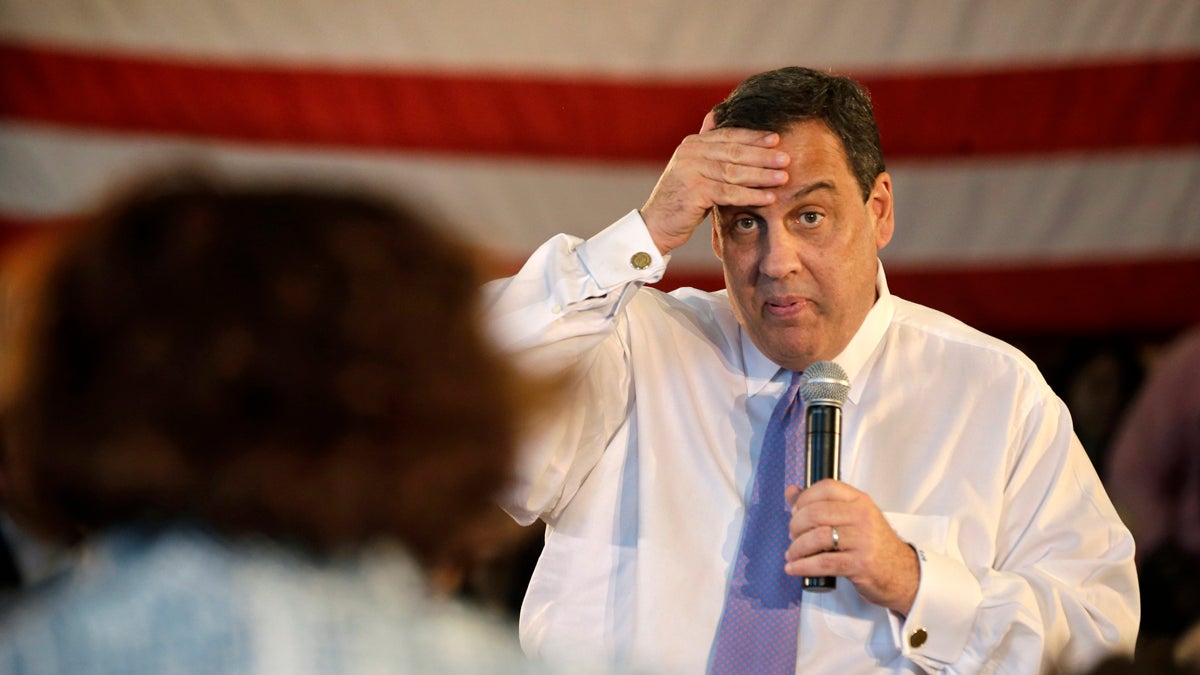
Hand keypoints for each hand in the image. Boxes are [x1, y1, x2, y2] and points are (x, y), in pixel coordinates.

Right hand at [639, 111, 789, 254]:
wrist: (656, 224)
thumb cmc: (681, 198)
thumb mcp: (693, 168)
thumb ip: (707, 146)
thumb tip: (716, 116)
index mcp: (693, 144)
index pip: (729, 135)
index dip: (754, 136)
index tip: (777, 139)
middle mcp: (690, 153)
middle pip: (734, 152)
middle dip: (763, 155)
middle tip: (786, 159)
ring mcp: (690, 171)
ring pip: (734, 172)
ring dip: (761, 175)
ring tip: (783, 178)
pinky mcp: (693, 192)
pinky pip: (729, 193)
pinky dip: (751, 195)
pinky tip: (768, 198)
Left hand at [784, 480, 919, 615]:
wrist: (903, 574)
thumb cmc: (874, 545)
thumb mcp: (853, 519)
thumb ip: (822, 504)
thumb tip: (791, 491)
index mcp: (860, 501)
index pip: (827, 487)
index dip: (804, 498)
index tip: (795, 511)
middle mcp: (863, 517)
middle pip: (816, 513)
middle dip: (796, 525)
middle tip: (792, 535)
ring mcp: (863, 540)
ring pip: (817, 538)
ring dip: (797, 548)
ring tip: (792, 554)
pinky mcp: (860, 563)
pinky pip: (823, 562)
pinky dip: (803, 566)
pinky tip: (794, 568)